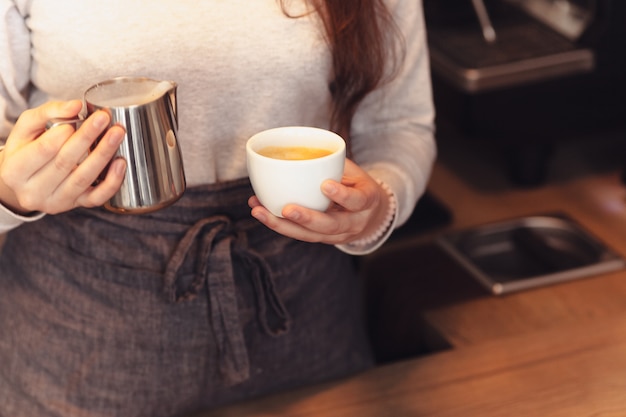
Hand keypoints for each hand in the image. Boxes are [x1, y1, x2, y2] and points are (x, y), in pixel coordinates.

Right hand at [0, 100, 126, 214]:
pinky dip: (112, 181)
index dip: (60, 134)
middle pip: (64, 164)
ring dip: (103, 155)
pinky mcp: (76, 206)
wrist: (26, 181)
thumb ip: (49, 112)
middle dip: (86, 138)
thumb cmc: (27, 149)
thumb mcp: (27, 127)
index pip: (41, 151)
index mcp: (14, 170)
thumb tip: (75, 106)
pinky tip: (120, 163)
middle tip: (103, 118)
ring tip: (117, 134)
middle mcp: (33, 191)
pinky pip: (97, 198)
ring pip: (83, 180)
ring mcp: (56, 202)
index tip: (77, 116)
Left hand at [248, 159, 391, 244]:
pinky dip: (279, 224)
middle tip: (287, 209)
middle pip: (331, 226)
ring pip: (310, 235)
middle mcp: (354, 223)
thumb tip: (304, 146)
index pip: (357, 201)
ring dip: (282, 225)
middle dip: (307, 218)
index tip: (325, 185)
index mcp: (367, 201)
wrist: (370, 215)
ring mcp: (338, 235)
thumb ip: (335, 164)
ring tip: (259, 211)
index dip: (342, 195)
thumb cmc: (358, 185)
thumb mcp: (355, 172)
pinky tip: (261, 211)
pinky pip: (300, 234)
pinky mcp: (322, 239)